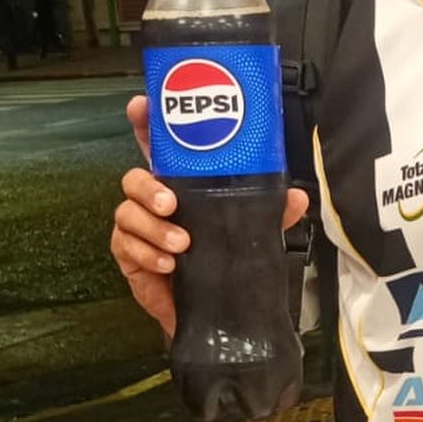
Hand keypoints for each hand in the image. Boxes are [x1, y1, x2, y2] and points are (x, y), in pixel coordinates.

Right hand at [111, 95, 309, 340]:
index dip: (145, 124)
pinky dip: (147, 253)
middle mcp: (155, 202)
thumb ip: (271, 215)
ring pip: (127, 212)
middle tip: (171, 202)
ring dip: (153, 227)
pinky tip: (168, 264)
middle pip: (132, 178)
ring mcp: (139, 229)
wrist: (214, 314)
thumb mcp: (251, 235)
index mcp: (180, 186)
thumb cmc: (224, 262)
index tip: (140, 107)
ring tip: (181, 244)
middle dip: (146, 186)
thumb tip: (296, 198)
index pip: (157, 148)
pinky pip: (126, 247)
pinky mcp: (130, 258)